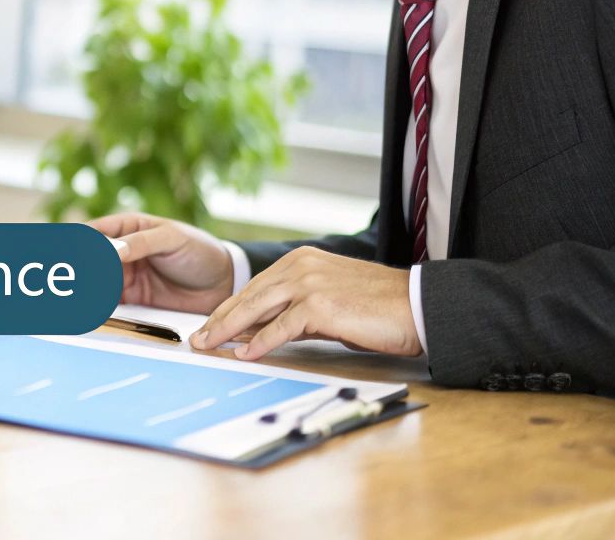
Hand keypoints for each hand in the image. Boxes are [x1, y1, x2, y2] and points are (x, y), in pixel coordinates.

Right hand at [85, 211, 235, 314]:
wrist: (223, 283)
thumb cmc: (199, 251)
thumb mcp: (172, 239)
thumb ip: (141, 242)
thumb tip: (113, 250)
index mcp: (127, 227)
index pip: (93, 232)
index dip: (78, 242)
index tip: (71, 256)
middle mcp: (120, 251)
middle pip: (89, 259)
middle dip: (77, 269)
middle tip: (69, 281)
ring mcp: (124, 275)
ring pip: (94, 282)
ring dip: (84, 290)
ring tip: (77, 299)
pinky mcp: (132, 299)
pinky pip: (109, 303)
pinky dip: (98, 307)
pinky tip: (92, 311)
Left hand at [191, 247, 420, 359]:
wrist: (416, 305)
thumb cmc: (376, 308)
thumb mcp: (327, 304)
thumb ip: (294, 312)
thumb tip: (259, 333)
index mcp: (301, 260)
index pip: (255, 287)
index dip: (229, 308)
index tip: (209, 325)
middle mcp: (300, 265)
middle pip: (249, 295)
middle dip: (220, 319)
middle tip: (198, 338)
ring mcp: (309, 283)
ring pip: (256, 307)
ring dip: (228, 329)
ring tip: (209, 345)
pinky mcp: (320, 305)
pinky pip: (281, 327)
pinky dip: (260, 342)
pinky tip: (245, 354)